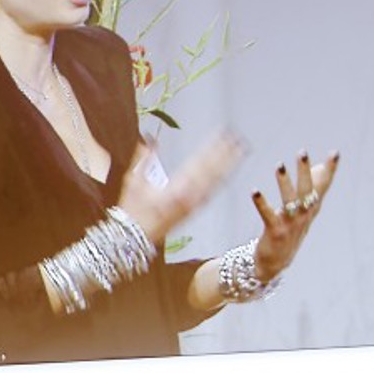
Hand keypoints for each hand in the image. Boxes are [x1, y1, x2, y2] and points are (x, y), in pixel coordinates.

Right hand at [119, 133, 245, 247]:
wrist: (135, 238)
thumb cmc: (132, 210)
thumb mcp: (134, 181)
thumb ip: (144, 158)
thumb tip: (149, 138)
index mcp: (176, 187)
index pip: (200, 161)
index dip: (213, 147)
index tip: (223, 134)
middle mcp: (190, 196)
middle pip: (213, 171)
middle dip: (226, 154)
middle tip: (239, 139)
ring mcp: (194, 205)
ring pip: (216, 182)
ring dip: (229, 166)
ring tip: (240, 152)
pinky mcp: (194, 211)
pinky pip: (212, 193)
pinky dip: (221, 181)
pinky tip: (227, 174)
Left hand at [250, 150, 339, 277]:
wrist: (276, 261)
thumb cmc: (290, 230)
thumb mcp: (304, 210)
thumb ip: (312, 189)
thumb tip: (317, 166)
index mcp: (311, 208)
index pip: (323, 186)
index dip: (330, 170)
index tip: (335, 153)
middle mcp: (304, 215)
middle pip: (307, 190)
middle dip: (305, 171)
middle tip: (302, 152)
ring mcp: (290, 224)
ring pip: (289, 201)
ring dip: (284, 183)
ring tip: (279, 165)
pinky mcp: (276, 232)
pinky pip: (268, 215)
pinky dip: (262, 203)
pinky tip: (255, 191)